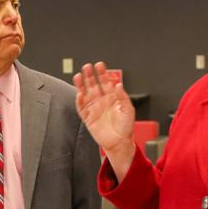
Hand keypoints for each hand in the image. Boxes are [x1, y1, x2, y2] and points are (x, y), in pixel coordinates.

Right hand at [74, 62, 136, 177]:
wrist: (120, 143)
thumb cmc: (126, 127)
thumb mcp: (128, 110)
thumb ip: (123, 97)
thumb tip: (119, 85)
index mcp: (112, 97)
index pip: (106, 82)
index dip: (103, 73)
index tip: (100, 66)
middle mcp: (102, 101)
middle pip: (94, 84)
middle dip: (90, 75)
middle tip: (87, 67)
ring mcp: (94, 108)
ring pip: (85, 93)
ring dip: (81, 85)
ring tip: (78, 76)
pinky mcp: (88, 117)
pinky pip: (81, 107)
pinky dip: (79, 100)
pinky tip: (78, 94)